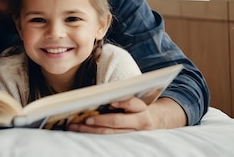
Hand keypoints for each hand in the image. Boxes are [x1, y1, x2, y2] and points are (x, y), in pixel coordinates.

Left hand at [67, 97, 186, 133]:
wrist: (158, 121)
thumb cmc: (142, 105)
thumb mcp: (138, 98)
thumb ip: (124, 96)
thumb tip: (102, 93)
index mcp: (142, 107)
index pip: (133, 104)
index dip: (123, 103)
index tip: (111, 102)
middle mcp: (139, 121)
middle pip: (117, 121)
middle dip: (100, 120)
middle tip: (84, 119)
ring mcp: (133, 133)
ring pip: (110, 133)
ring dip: (90, 130)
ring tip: (75, 126)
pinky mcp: (126, 140)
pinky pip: (107, 137)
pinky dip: (93, 134)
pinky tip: (81, 131)